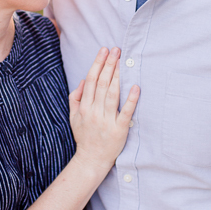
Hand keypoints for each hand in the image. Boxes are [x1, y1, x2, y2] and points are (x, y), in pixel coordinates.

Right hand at [69, 47, 139, 170]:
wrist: (91, 159)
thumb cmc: (84, 136)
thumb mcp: (74, 117)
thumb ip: (75, 99)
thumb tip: (83, 80)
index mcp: (84, 107)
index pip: (91, 80)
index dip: (97, 64)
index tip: (104, 51)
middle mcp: (94, 112)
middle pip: (102, 84)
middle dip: (109, 65)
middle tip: (116, 50)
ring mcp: (107, 120)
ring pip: (112, 94)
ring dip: (117, 76)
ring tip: (123, 61)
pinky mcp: (119, 129)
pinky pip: (126, 112)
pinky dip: (131, 99)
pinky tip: (136, 86)